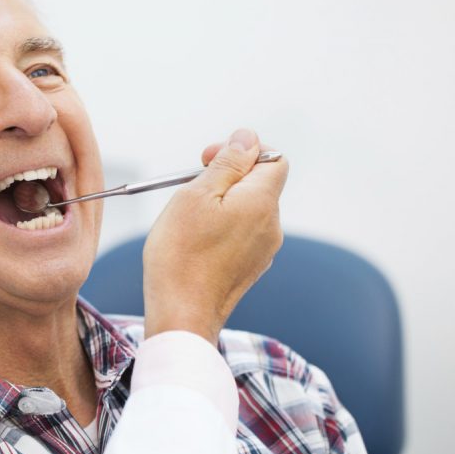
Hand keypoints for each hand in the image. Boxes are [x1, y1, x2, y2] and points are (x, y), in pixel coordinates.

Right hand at [142, 128, 288, 344]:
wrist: (182, 315)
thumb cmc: (181, 254)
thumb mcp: (196, 195)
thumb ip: (226, 163)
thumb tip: (247, 138)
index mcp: (262, 201)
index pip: (273, 158)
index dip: (243, 151)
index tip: (208, 159)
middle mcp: (271, 225)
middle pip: (259, 184)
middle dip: (227, 177)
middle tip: (191, 186)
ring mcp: (263, 251)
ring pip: (247, 210)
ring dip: (221, 204)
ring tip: (188, 219)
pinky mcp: (250, 269)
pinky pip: (241, 235)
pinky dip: (221, 229)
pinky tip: (195, 242)